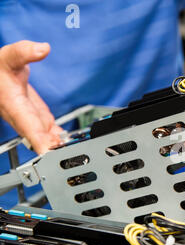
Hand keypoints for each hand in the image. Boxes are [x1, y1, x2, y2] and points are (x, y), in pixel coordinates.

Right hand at [0, 40, 61, 154]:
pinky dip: (59, 139)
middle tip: (72, 156)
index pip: (28, 127)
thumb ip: (25, 52)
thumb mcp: (9, 56)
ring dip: (59, 146)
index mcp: (14, 106)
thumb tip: (43, 48)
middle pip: (40, 138)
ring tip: (77, 153)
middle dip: (53, 149)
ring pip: (45, 137)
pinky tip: (72, 145)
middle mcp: (21, 117)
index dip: (39, 142)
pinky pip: (49, 132)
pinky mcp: (37, 118)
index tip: (50, 154)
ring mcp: (30, 119)